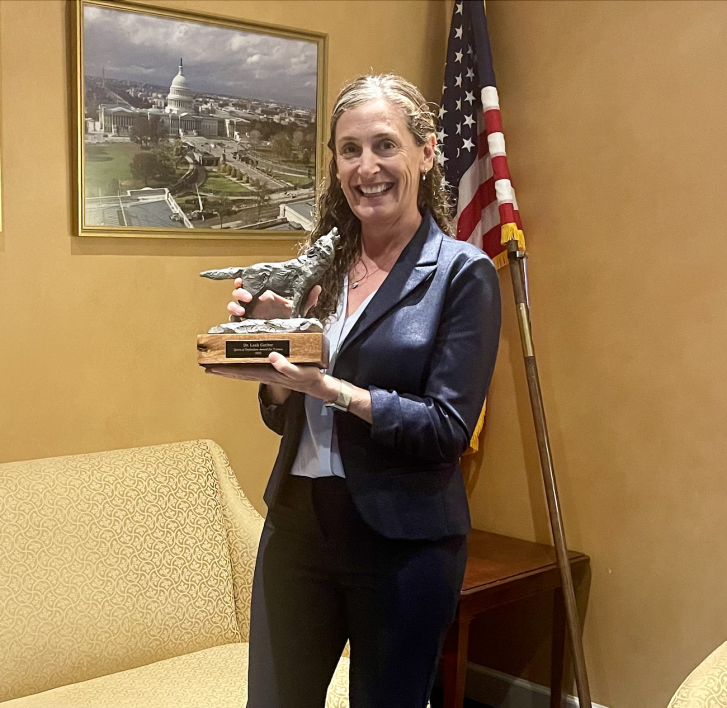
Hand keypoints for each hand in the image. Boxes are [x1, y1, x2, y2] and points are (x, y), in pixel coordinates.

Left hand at [206, 352, 338, 401]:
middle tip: (206, 366)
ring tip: (216, 366)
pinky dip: (241, 366)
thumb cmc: (308, 377)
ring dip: (229, 369)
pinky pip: (252, 368)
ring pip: (243, 370)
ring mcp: (268, 372)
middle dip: (222, 369)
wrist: (316, 384)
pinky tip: (237, 364)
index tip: (211, 366)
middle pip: (238, 372)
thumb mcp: (298, 371)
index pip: (241, 371)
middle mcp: (264, 373)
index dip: (225, 369)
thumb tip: (271, 356)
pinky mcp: (272, 370)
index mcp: (267, 373)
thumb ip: (285, 365)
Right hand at [227, 279, 320, 319]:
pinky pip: (234, 320)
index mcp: (262, 294)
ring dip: (234, 305)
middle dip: (239, 293)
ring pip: (233, 305)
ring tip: (242, 310)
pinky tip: (239, 319)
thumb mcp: (298, 308)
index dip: (241, 281)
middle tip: (248, 297)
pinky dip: (233, 318)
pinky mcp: (245, 325)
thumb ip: (307, 299)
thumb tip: (317, 288)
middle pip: (238, 293)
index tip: (241, 281)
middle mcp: (253, 302)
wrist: (287, 336)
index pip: (248, 283)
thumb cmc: (289, 319)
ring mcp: (248, 313)